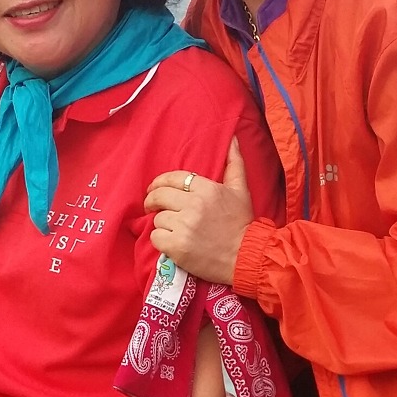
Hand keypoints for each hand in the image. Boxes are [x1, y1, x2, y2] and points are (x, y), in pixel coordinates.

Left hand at [144, 138, 254, 284]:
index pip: (173, 178)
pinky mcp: (177, 247)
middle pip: (159, 196)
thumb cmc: (242, 223)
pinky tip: (171, 241)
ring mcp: (184, 226)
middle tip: (151, 206)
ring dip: (161, 223)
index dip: (159, 182)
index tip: (155, 188)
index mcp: (207, 189)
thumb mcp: (241, 190)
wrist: (245, 257)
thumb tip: (232, 138)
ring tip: (172, 228)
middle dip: (152, 200)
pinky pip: (156, 237)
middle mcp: (194, 205)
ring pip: (157, 218)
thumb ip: (234, 163)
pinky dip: (161, 240)